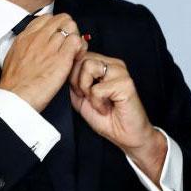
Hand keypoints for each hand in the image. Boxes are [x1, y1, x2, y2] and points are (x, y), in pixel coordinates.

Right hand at [0, 13, 85, 111]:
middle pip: (63, 19)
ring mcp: (50, 47)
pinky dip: (80, 48)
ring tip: (74, 52)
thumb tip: (37, 43)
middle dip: (70, 29)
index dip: (57, 26)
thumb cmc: (15, 83)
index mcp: (26, 36)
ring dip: (76, 39)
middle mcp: (39, 38)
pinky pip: (77, 41)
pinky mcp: (61, 58)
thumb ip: (27, 45)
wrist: (15, 97)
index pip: (48, 18)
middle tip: (69, 44)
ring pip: (72, 27)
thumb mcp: (15, 55)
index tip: (58, 37)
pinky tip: (76, 58)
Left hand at [69, 52, 166, 184]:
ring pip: (89, 66)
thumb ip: (73, 84)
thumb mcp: (82, 99)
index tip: (80, 92)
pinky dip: (97, 102)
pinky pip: (97, 88)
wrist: (127, 135)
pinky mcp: (126, 83)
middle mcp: (114, 64)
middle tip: (88, 97)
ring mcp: (121, 72)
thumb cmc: (108, 119)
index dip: (73, 74)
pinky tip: (106, 108)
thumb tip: (63, 71)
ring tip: (98, 101)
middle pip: (83, 58)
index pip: (81, 55)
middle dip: (78, 81)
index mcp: (105, 65)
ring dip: (87, 89)